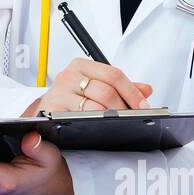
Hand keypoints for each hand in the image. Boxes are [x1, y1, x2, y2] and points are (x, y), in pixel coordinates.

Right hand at [25, 58, 152, 116]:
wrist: (47, 109)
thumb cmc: (72, 97)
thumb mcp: (95, 85)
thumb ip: (121, 87)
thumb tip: (146, 89)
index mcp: (81, 65)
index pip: (113, 74)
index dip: (132, 92)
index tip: (144, 105)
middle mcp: (68, 76)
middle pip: (106, 92)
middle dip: (124, 108)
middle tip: (134, 119)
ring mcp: (59, 94)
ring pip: (96, 108)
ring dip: (112, 119)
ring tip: (121, 125)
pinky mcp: (54, 112)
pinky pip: (81, 120)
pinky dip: (95, 126)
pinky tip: (102, 129)